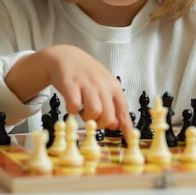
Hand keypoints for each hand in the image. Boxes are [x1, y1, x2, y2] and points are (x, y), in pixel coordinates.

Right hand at [5, 44, 132, 136]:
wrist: (65, 57)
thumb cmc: (86, 75)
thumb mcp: (103, 87)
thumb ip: (111, 105)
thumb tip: (116, 125)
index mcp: (113, 86)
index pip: (123, 110)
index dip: (126, 126)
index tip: (129, 138)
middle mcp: (103, 85)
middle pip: (108, 116)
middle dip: (99, 124)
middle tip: (92, 119)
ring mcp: (87, 84)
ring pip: (94, 112)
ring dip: (86, 117)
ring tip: (82, 110)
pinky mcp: (71, 85)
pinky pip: (75, 106)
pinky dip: (72, 110)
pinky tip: (71, 104)